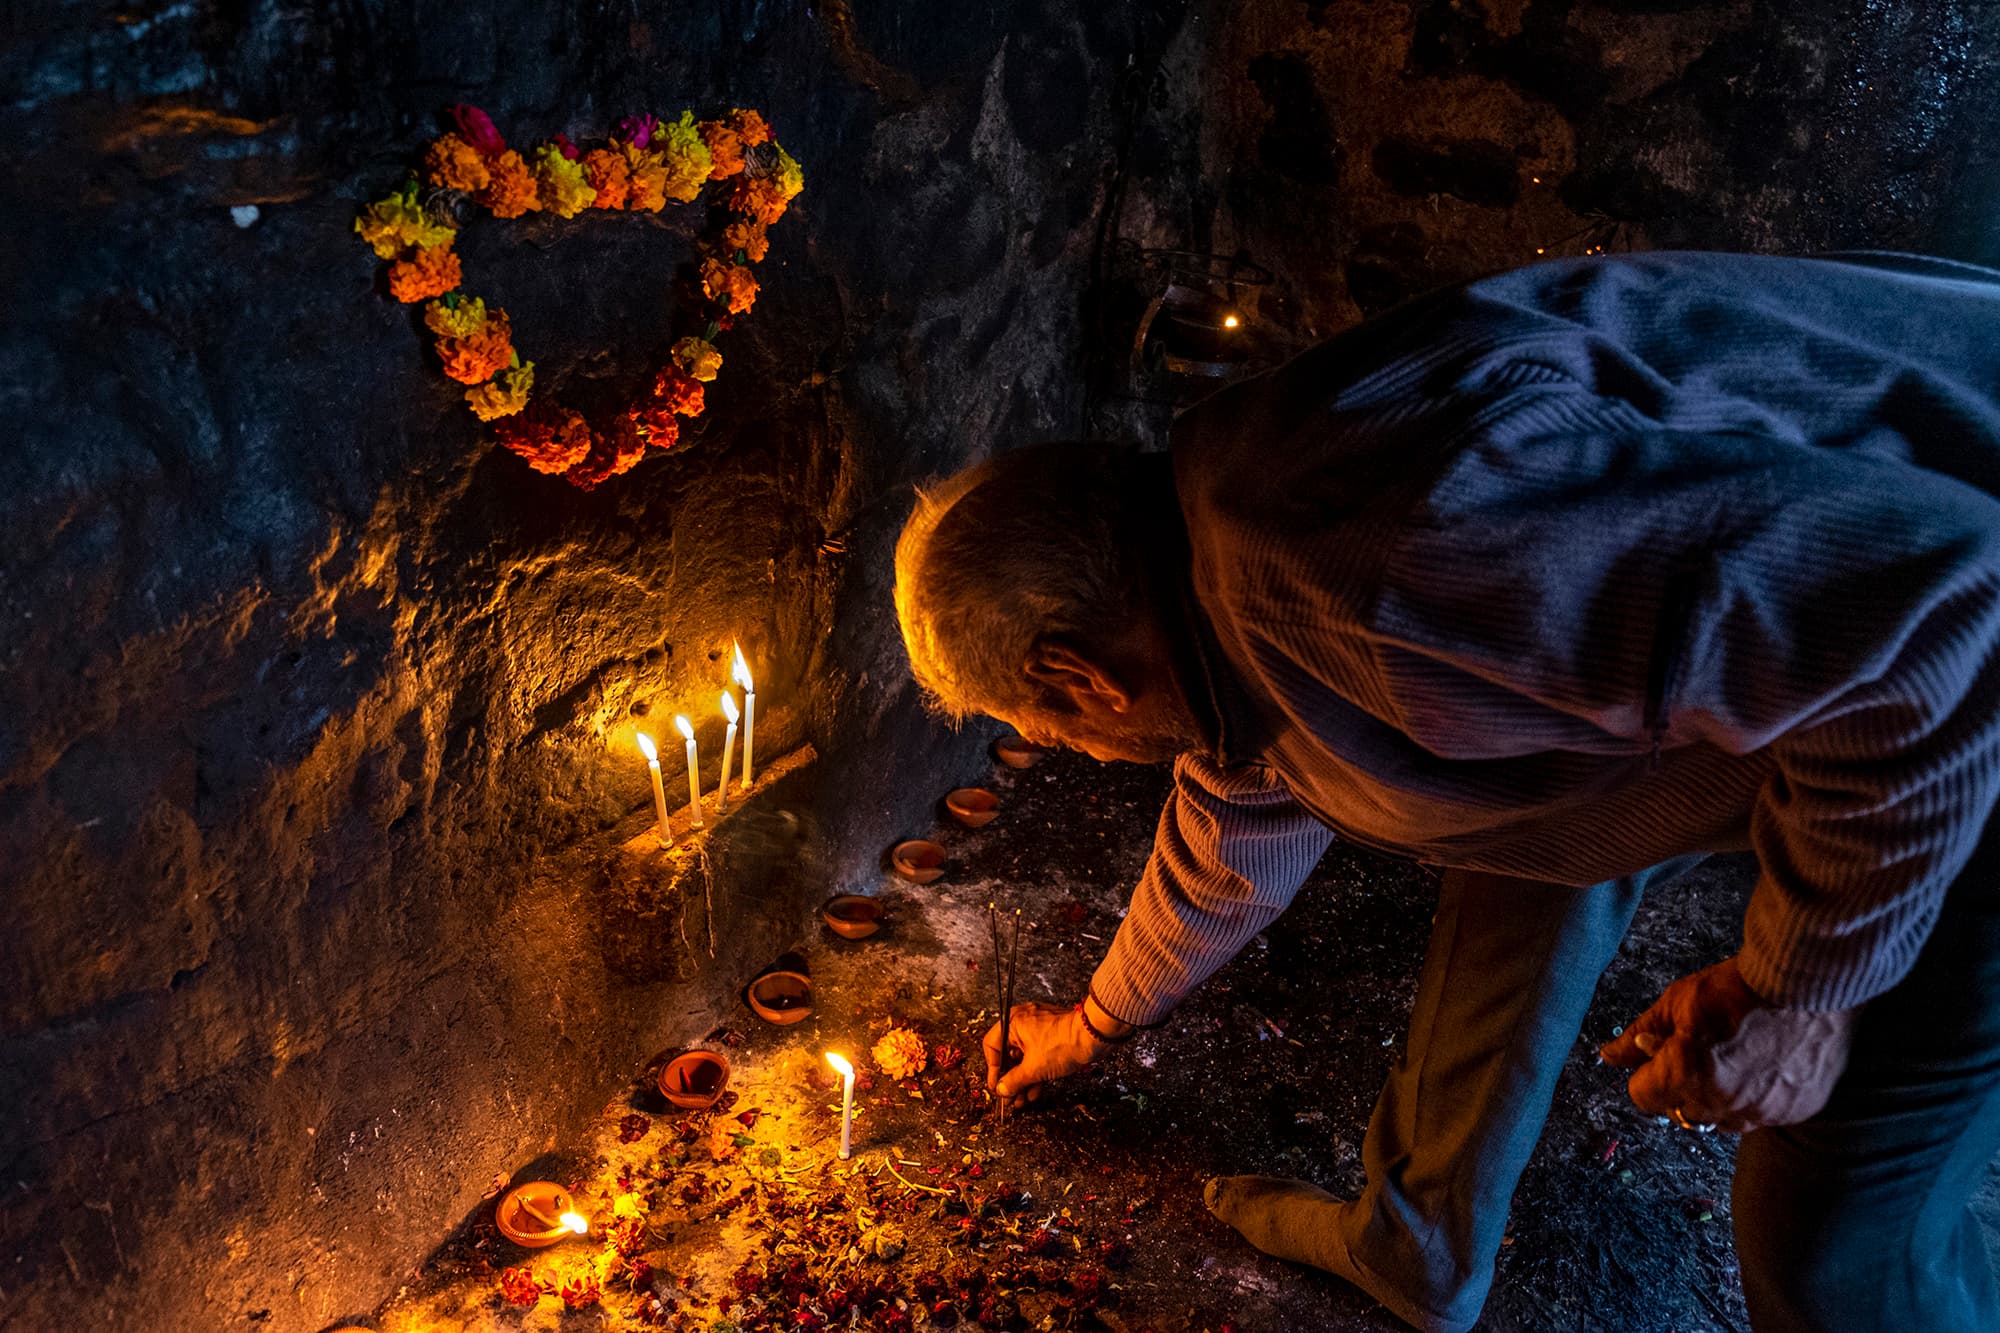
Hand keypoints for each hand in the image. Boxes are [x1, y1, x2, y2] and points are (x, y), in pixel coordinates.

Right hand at [983, 1001, 1111, 1109]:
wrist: (1094, 1036)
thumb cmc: (1064, 1043)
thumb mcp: (1033, 1068)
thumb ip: (1013, 1081)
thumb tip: (1002, 1089)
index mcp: (1013, 1022)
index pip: (992, 1046)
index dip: (993, 1070)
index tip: (997, 1086)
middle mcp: (1023, 1021)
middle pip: (1009, 1053)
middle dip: (1011, 1079)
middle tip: (1010, 1098)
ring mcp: (1039, 1027)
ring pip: (1025, 1057)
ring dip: (1023, 1080)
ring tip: (1023, 1100)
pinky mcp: (1052, 1035)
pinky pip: (1037, 1054)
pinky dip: (1036, 1071)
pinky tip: (1036, 1090)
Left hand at [1599, 957, 1857, 1131]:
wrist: (1803, 982)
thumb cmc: (1736, 987)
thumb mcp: (1676, 1002)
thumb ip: (1639, 1034)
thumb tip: (1609, 1056)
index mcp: (1684, 1075)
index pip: (1642, 1097)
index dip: (1646, 1073)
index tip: (1659, 1055)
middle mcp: (1721, 1102)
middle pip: (1680, 1110)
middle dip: (1680, 1085)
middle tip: (1698, 1051)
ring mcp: (1761, 1111)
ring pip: (1721, 1120)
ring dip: (1717, 1098)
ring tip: (1732, 1058)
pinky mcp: (1795, 1111)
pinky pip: (1760, 1117)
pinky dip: (1756, 1098)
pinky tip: (1762, 1065)